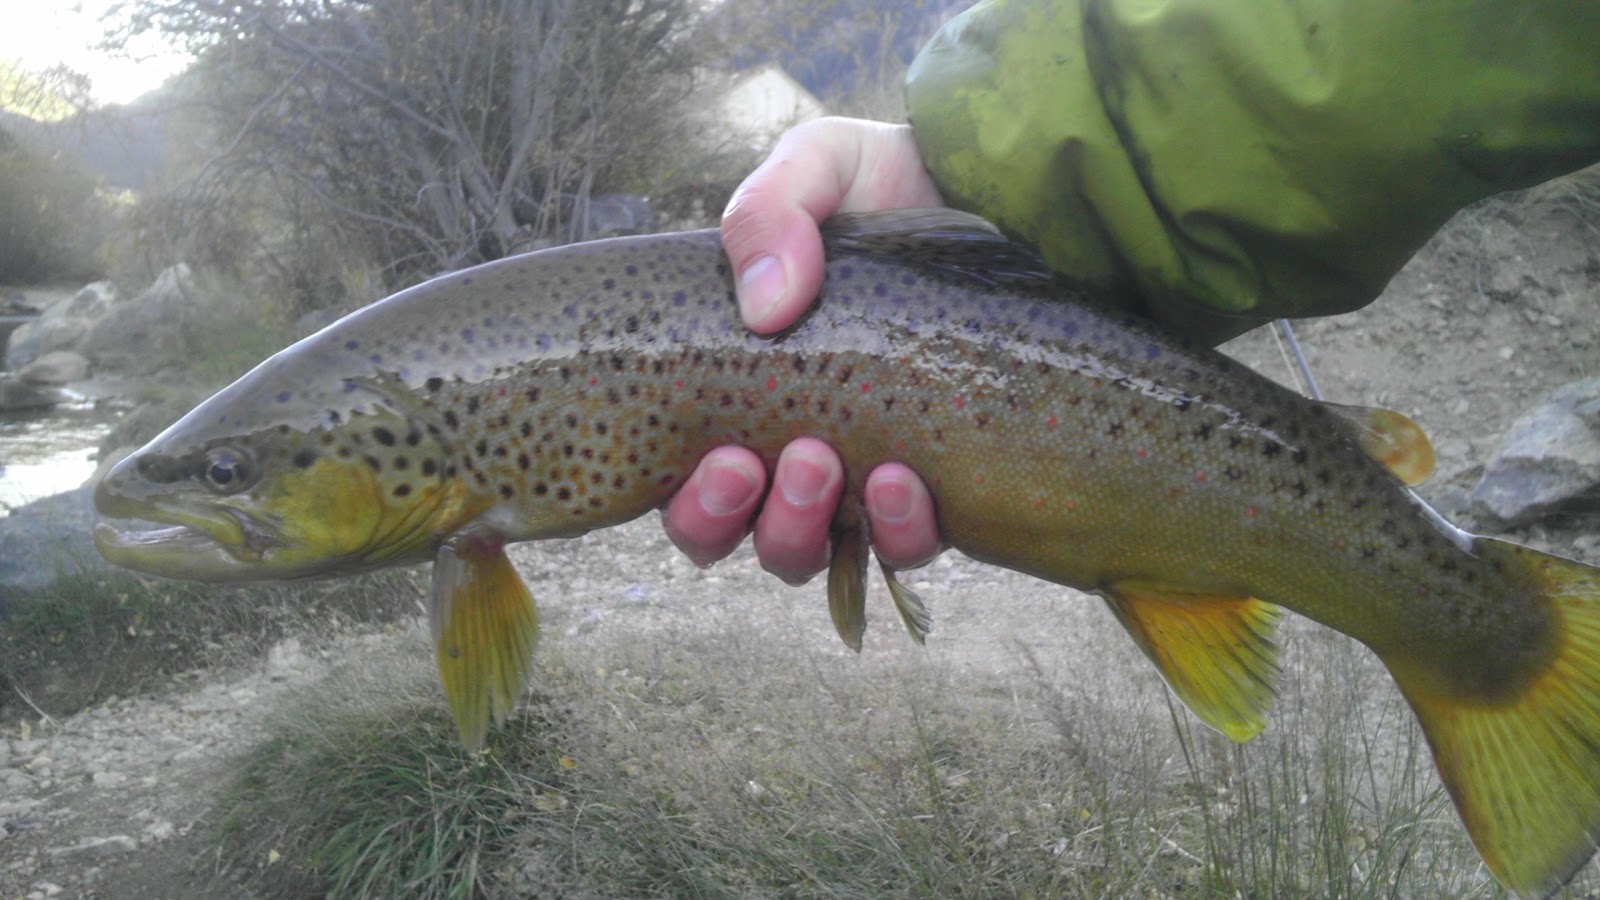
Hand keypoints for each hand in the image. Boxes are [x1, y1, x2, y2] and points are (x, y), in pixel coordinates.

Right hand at [661, 117, 943, 582]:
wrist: (998, 186)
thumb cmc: (889, 183)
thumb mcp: (820, 167)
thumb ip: (768, 212)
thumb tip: (764, 309)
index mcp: (745, 393)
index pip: (693, 489)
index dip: (696, 505)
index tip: (722, 457)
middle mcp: (798, 447)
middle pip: (749, 538)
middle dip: (747, 520)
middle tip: (768, 462)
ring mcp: (870, 473)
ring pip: (818, 554)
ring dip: (808, 528)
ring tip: (828, 464)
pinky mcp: (943, 482)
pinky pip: (907, 545)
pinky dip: (897, 529)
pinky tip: (904, 479)